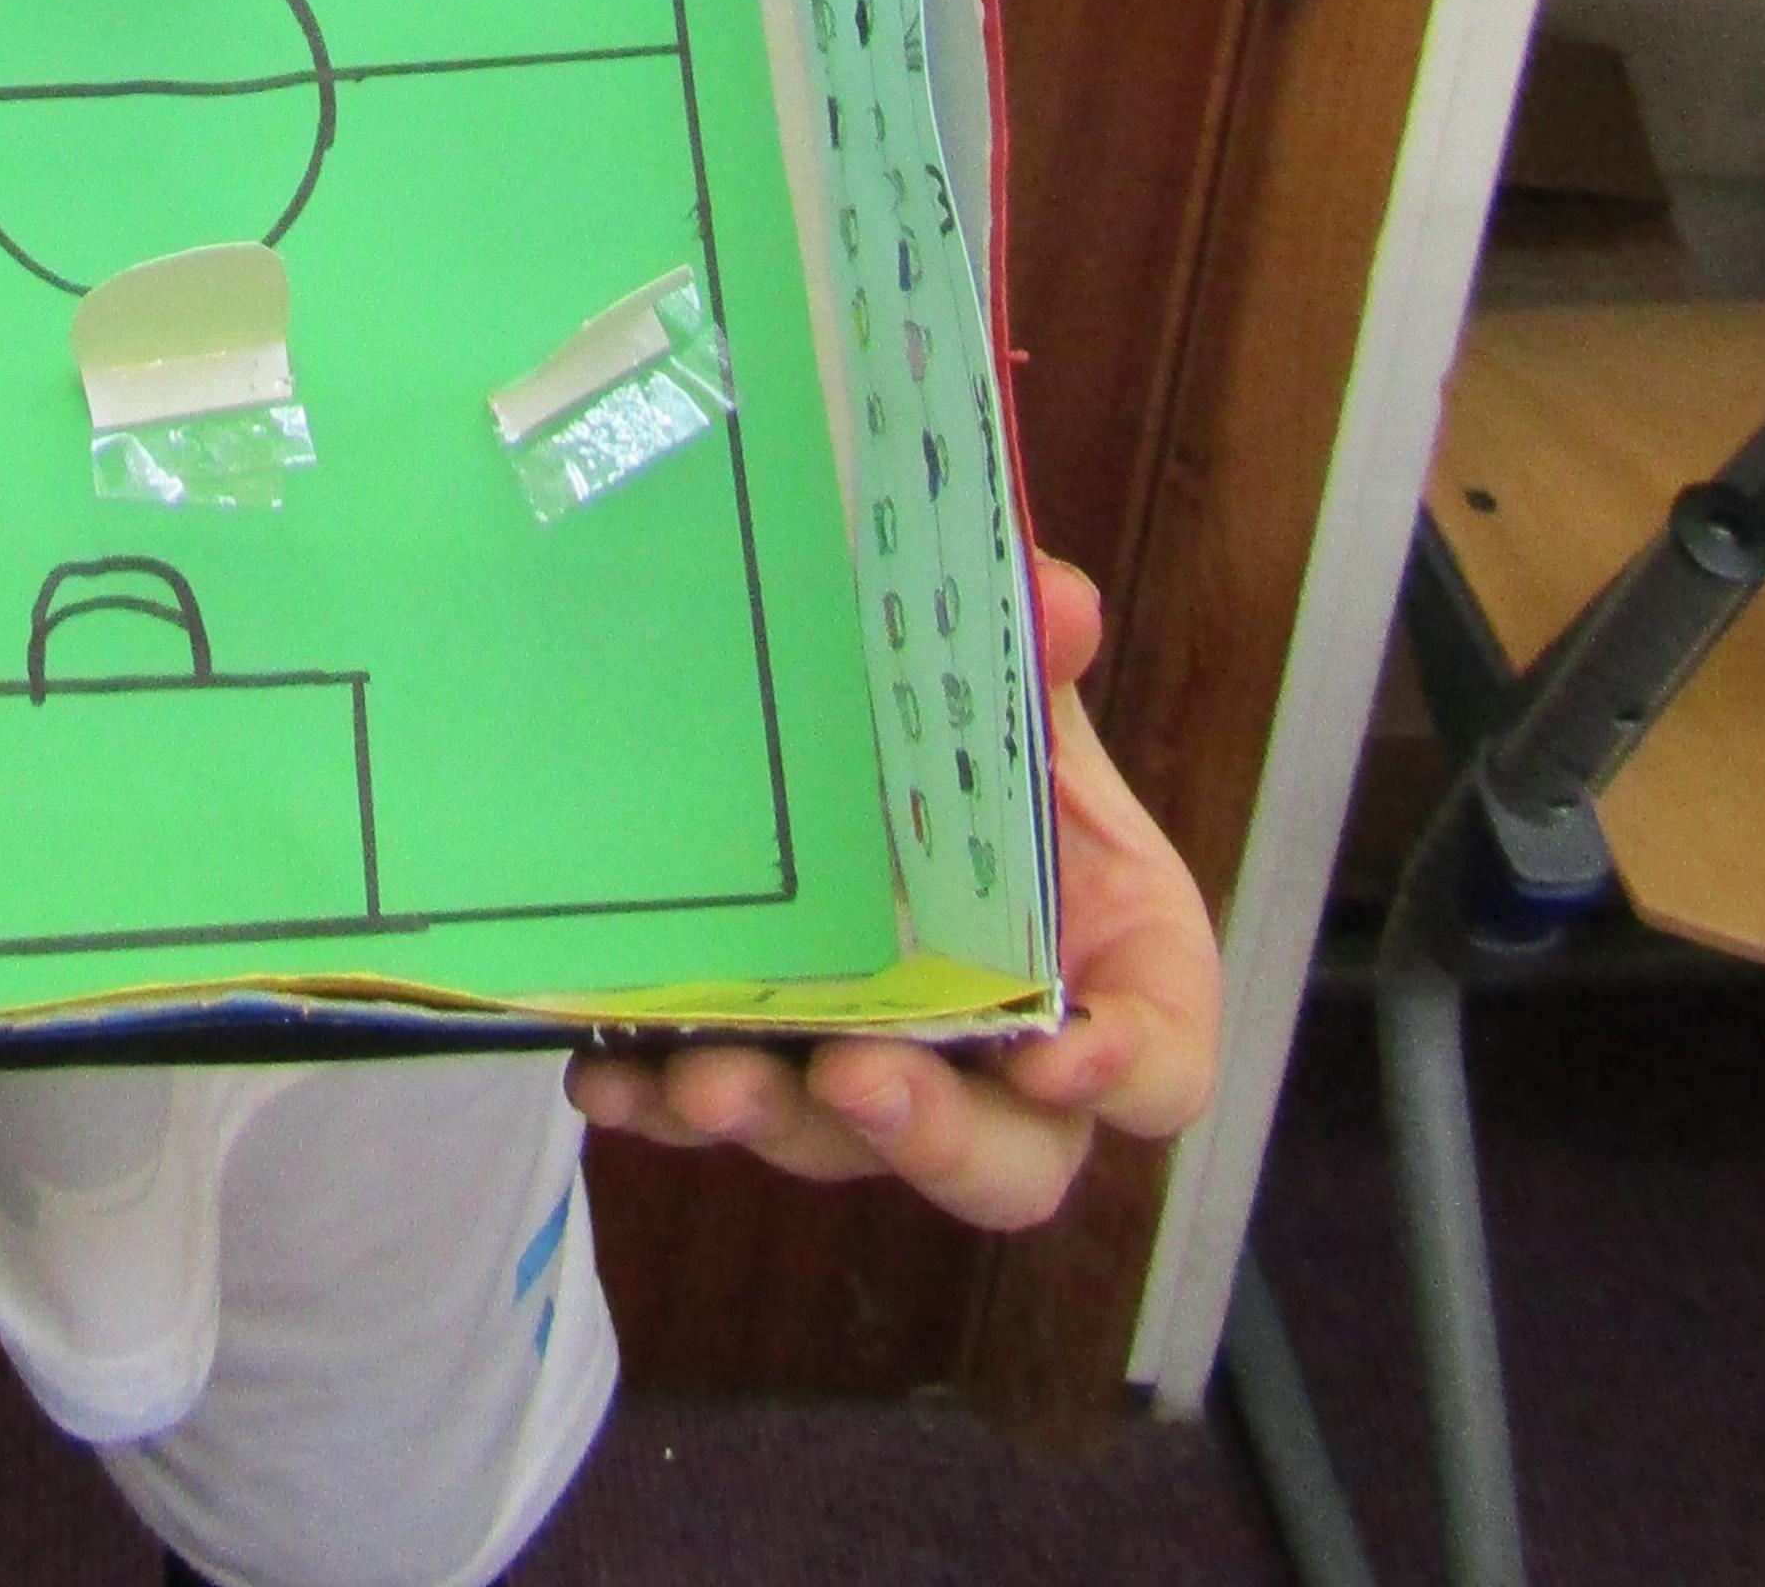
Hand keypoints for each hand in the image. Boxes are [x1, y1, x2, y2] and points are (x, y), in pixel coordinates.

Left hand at [567, 554, 1217, 1230]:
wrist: (886, 777)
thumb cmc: (989, 773)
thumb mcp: (1018, 710)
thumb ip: (1036, 662)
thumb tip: (1050, 598)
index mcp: (1118, 985)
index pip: (1159, 1068)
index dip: (1120, 1071)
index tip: (1058, 1057)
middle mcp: (1011, 1076)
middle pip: (1008, 1166)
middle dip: (932, 1136)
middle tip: (856, 1079)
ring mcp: (889, 1095)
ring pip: (846, 1148)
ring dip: (776, 1119)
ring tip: (707, 1078)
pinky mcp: (776, 1082)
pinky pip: (720, 1118)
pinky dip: (661, 1102)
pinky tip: (606, 1074)